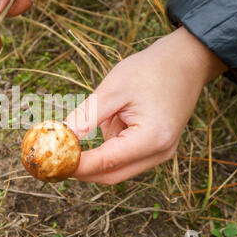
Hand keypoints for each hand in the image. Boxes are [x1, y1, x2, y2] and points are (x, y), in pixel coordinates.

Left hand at [65, 27, 227, 184]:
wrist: (186, 60)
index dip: (75, 164)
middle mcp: (159, 153)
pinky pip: (125, 157)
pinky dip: (107, 149)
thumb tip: (60, 137)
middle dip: (82, 170)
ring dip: (94, 159)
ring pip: (117, 169)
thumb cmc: (150, 70)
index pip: (105, 162)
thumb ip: (87, 117)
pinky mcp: (156, 147)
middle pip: (111, 175)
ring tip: (76, 138)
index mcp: (151, 139)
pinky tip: (104, 126)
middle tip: (55, 160)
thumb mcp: (113, 89)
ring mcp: (160, 153)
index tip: (50, 160)